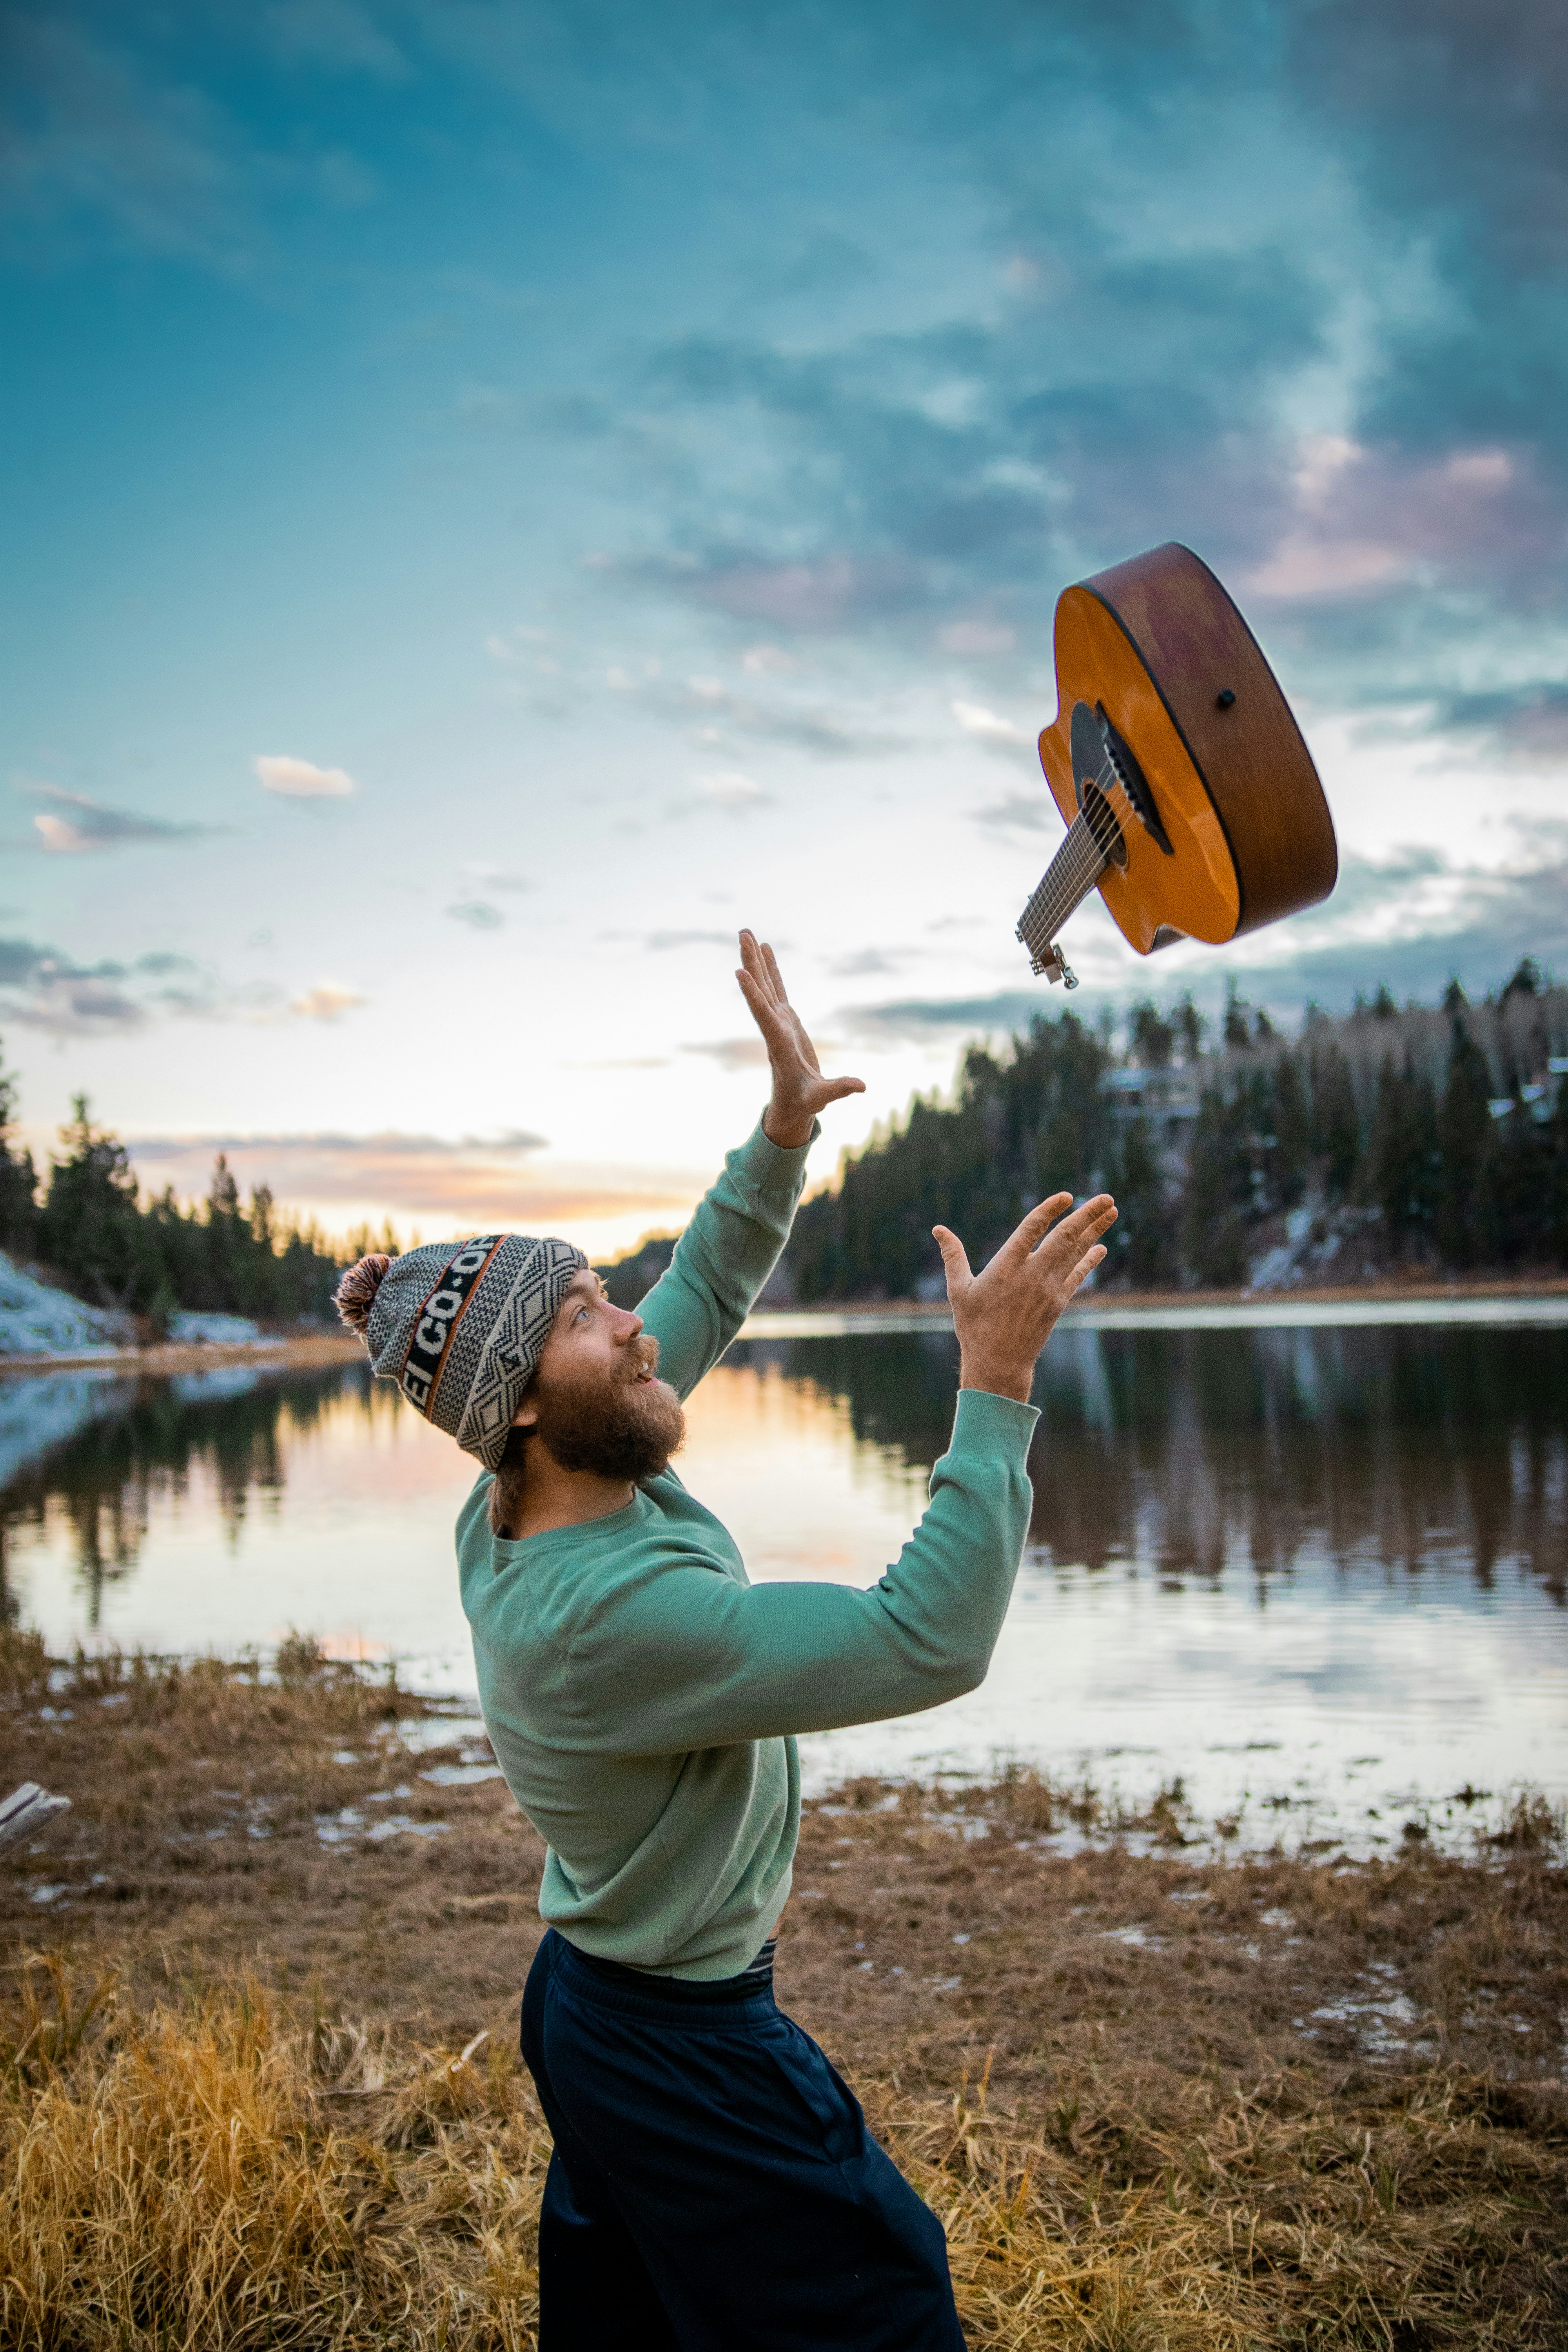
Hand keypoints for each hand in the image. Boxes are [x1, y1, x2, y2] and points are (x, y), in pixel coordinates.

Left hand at [736, 930, 865, 1147]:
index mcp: (779, 1044)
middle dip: (751, 963)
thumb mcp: (820, 1098)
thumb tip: (861, 1087)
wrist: (792, 1104)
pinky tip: (764, 948)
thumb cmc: (805, 1101)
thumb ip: (838, 1090)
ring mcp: (778, 1021)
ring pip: (765, 985)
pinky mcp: (786, 1019)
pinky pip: (776, 988)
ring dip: (755, 959)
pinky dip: (770, 968)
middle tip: (742, 934)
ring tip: (745, 932)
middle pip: (760, 991)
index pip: (763, 1015)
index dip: (752, 994)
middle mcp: (774, 1027)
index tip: (739, 972)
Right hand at [933, 1192, 1117, 1402]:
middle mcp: (1032, 1274)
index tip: (1066, 1196)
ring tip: (1111, 1211)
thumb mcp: (958, 1290)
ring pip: (1076, 1253)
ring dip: (1095, 1231)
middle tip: (1106, 1197)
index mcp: (1006, 1266)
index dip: (1049, 1210)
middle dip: (1087, 1215)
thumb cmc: (974, 1325)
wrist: (998, 1363)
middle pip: (1064, 1237)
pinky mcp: (1058, 1303)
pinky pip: (1078, 1275)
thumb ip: (953, 1256)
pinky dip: (1090, 1260)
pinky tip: (1102, 1247)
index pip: (1032, 1229)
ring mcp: (1048, 1289)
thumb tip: (938, 1229)